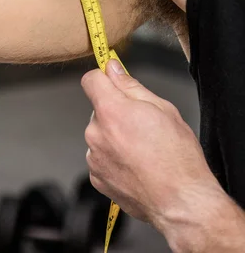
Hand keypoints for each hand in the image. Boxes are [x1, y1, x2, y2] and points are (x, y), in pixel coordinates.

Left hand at [81, 59, 216, 228]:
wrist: (181, 202)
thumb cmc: (178, 158)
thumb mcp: (163, 109)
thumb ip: (131, 86)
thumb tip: (114, 70)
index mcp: (111, 111)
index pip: (90, 80)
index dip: (103, 77)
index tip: (113, 80)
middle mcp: (96, 133)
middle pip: (98, 109)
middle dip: (116, 111)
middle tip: (142, 124)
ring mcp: (94, 157)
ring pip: (100, 134)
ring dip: (115, 136)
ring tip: (142, 149)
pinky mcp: (97, 177)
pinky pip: (101, 156)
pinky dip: (114, 157)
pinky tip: (136, 164)